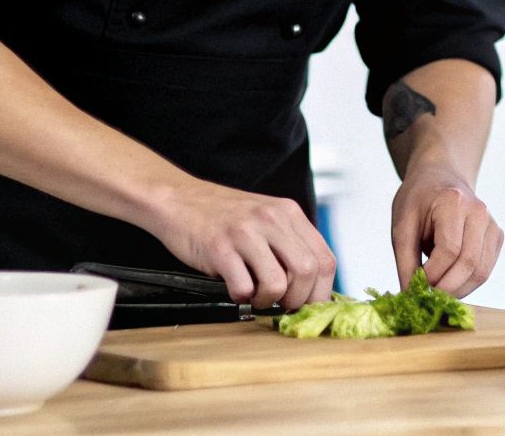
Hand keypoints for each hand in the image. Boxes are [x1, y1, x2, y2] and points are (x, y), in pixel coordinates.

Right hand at [145, 179, 336, 309]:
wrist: (179, 199)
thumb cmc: (224, 215)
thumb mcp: (267, 217)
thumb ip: (290, 243)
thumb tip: (312, 286)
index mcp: (289, 213)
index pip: (325, 259)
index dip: (321, 291)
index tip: (310, 306)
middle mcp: (272, 219)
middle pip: (308, 272)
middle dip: (298, 299)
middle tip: (281, 305)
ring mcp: (246, 232)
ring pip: (277, 283)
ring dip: (268, 301)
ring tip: (255, 296)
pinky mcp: (219, 247)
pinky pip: (243, 287)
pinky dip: (241, 297)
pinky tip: (234, 287)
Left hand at [390, 162, 501, 298]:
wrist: (440, 177)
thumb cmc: (418, 200)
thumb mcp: (401, 225)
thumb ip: (405, 261)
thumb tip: (410, 295)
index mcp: (454, 202)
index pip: (449, 249)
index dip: (433, 274)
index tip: (415, 285)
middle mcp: (480, 212)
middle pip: (469, 263)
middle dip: (446, 288)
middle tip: (426, 298)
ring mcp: (492, 224)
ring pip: (482, 272)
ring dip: (458, 290)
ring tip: (437, 293)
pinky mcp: (497, 237)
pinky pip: (485, 270)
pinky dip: (468, 283)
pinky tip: (450, 282)